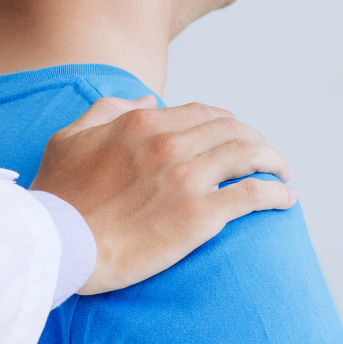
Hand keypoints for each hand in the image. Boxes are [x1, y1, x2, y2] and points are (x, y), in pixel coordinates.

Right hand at [30, 96, 296, 293]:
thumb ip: (106, 111)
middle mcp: (170, 143)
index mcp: (142, 123)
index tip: (234, 138)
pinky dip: (276, 193)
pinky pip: (253, 194)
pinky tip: (285, 199)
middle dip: (255, 141)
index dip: (226, 124)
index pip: (202, 113)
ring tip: (283, 174)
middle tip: (264, 157)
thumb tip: (144, 98)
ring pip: (250, 155)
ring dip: (274, 162)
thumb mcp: (69, 140)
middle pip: (233, 131)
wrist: (58, 245)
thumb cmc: (57, 198)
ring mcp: (188, 178)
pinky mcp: (200, 215)